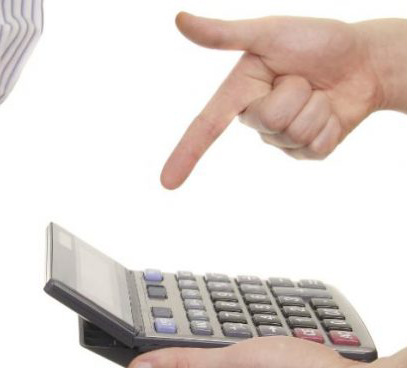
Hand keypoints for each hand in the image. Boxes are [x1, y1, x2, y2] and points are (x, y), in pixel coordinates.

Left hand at [127, 337, 406, 367]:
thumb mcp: (236, 366)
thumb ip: (186, 366)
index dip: (145, 352)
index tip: (127, 331)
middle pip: (195, 367)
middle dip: (181, 340)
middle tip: (168, 312)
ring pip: (225, 362)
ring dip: (215, 339)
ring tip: (204, 317)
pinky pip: (253, 361)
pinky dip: (245, 342)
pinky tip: (252, 332)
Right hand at [161, 13, 406, 188]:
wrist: (365, 60)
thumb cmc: (316, 41)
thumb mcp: (268, 33)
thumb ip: (223, 34)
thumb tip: (179, 19)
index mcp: (239, 92)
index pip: (206, 127)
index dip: (185, 154)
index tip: (167, 182)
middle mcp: (256, 117)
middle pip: (267, 121)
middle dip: (293, 94)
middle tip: (303, 78)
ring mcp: (281, 138)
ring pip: (294, 134)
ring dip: (315, 106)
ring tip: (318, 90)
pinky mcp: (307, 151)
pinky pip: (314, 148)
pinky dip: (330, 125)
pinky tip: (331, 109)